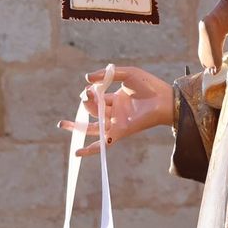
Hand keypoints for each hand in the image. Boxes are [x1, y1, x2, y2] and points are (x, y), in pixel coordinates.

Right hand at [58, 65, 173, 156]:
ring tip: (62, 124)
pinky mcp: (120, 132)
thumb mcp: (127, 75)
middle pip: (92, 113)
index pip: (97, 97)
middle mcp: (114, 112)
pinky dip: (90, 150)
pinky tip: (77, 152)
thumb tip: (87, 78)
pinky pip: (102, 143)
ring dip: (78, 126)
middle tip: (83, 97)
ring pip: (93, 127)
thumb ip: (107, 76)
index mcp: (116, 99)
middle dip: (83, 106)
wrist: (165, 99)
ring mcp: (116, 123)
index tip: (92, 87)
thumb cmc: (149, 86)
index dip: (91, 92)